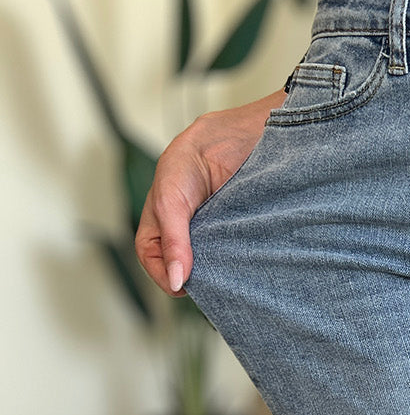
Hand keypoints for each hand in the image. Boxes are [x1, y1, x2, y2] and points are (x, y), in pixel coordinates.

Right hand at [135, 89, 284, 296]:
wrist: (251, 128)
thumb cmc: (201, 151)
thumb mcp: (174, 195)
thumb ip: (173, 237)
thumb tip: (176, 281)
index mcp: (164, 216)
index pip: (153, 256)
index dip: (163, 274)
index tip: (182, 286)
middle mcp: (191, 226)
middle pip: (186, 265)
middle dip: (198, 278)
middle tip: (214, 284)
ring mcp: (220, 229)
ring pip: (217, 264)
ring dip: (224, 273)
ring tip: (233, 276)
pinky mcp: (247, 229)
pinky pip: (245, 253)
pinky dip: (247, 261)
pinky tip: (251, 264)